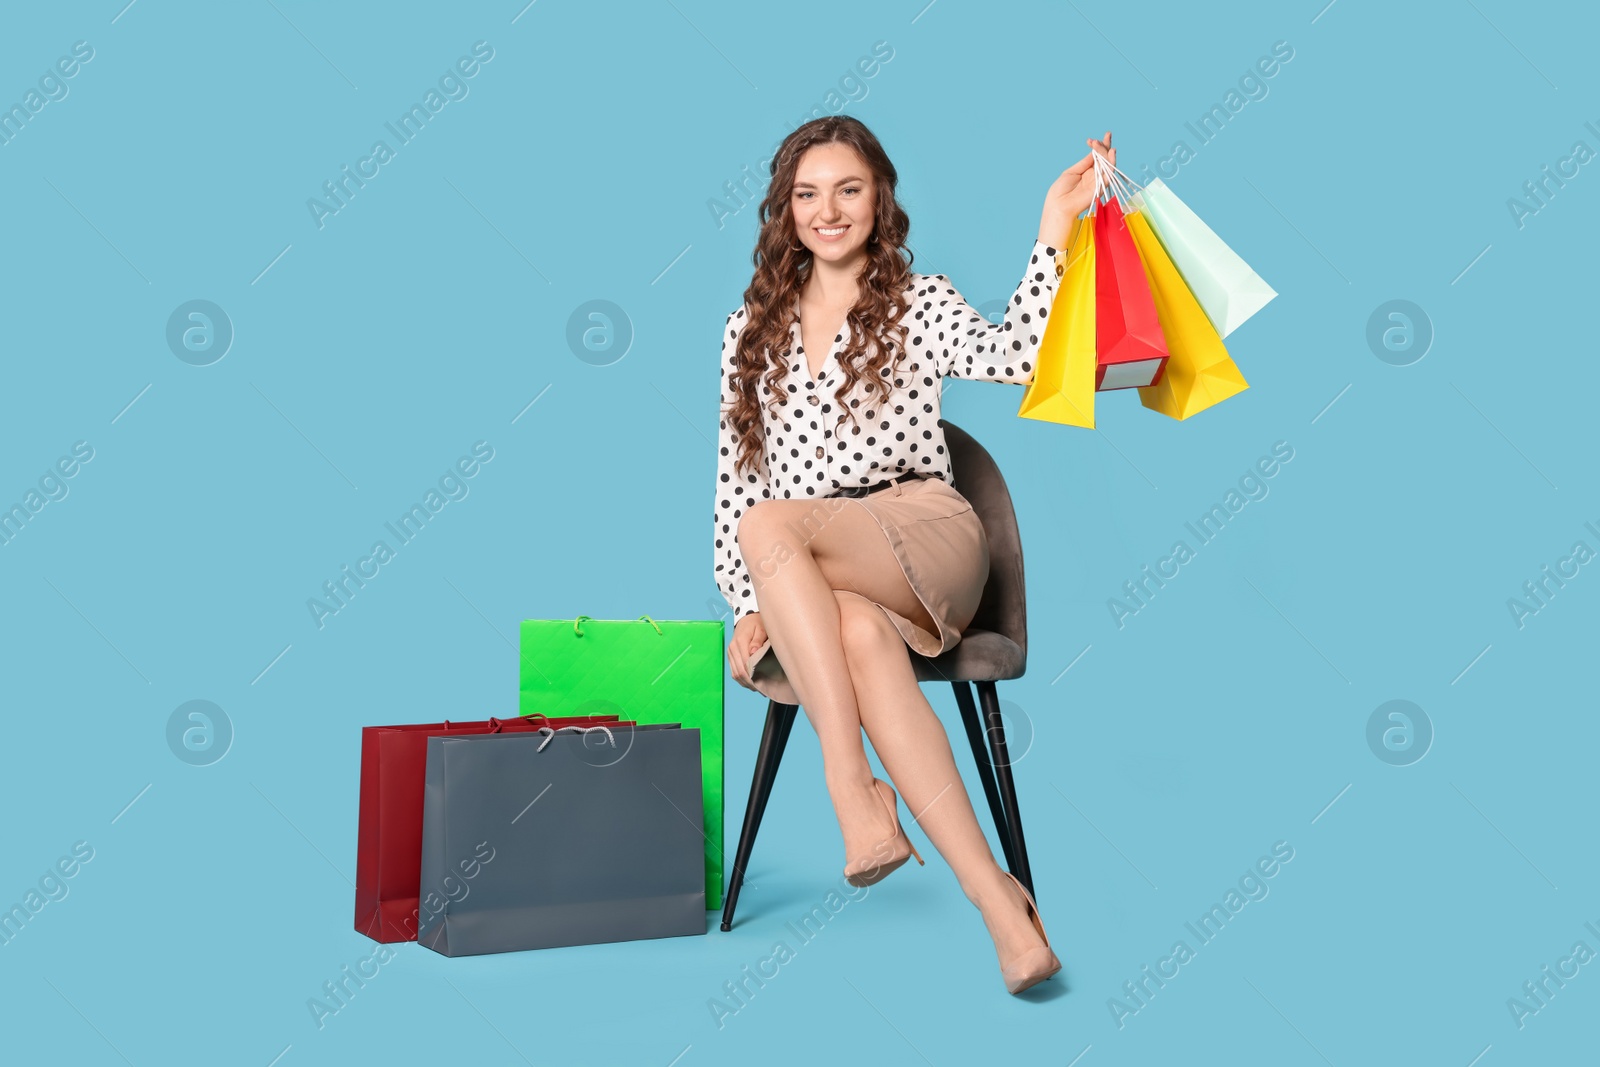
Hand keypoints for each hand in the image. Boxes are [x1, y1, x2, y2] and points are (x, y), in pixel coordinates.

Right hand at [727, 611, 767, 690]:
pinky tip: (751, 683)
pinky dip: (741, 679)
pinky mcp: (730, 656)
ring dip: (745, 683)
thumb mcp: (761, 629)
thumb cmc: (758, 623)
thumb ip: (758, 641)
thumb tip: (753, 652)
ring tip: (758, 688)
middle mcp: (732, 649)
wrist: (748, 619)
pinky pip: (734, 672)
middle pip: (739, 671)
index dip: (753, 676)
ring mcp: (730, 653)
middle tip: (762, 690)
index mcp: (740, 641)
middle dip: (750, 683)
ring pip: (735, 674)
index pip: (745, 664)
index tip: (763, 683)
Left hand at [1038, 131, 1115, 248]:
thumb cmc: (1060, 191)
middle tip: (1106, 135)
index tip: (1093, 139)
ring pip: (1107, 164)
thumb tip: (1094, 152)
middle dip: (1106, 146)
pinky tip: (1111, 153)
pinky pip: (1109, 174)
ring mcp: (1098, 181)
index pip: (1096, 157)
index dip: (1098, 147)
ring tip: (1102, 142)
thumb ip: (1084, 163)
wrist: (1058, 206)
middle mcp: (1094, 176)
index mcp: (1086, 172)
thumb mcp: (1071, 172)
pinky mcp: (1101, 187)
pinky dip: (1111, 163)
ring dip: (1105, 152)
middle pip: (1104, 159)